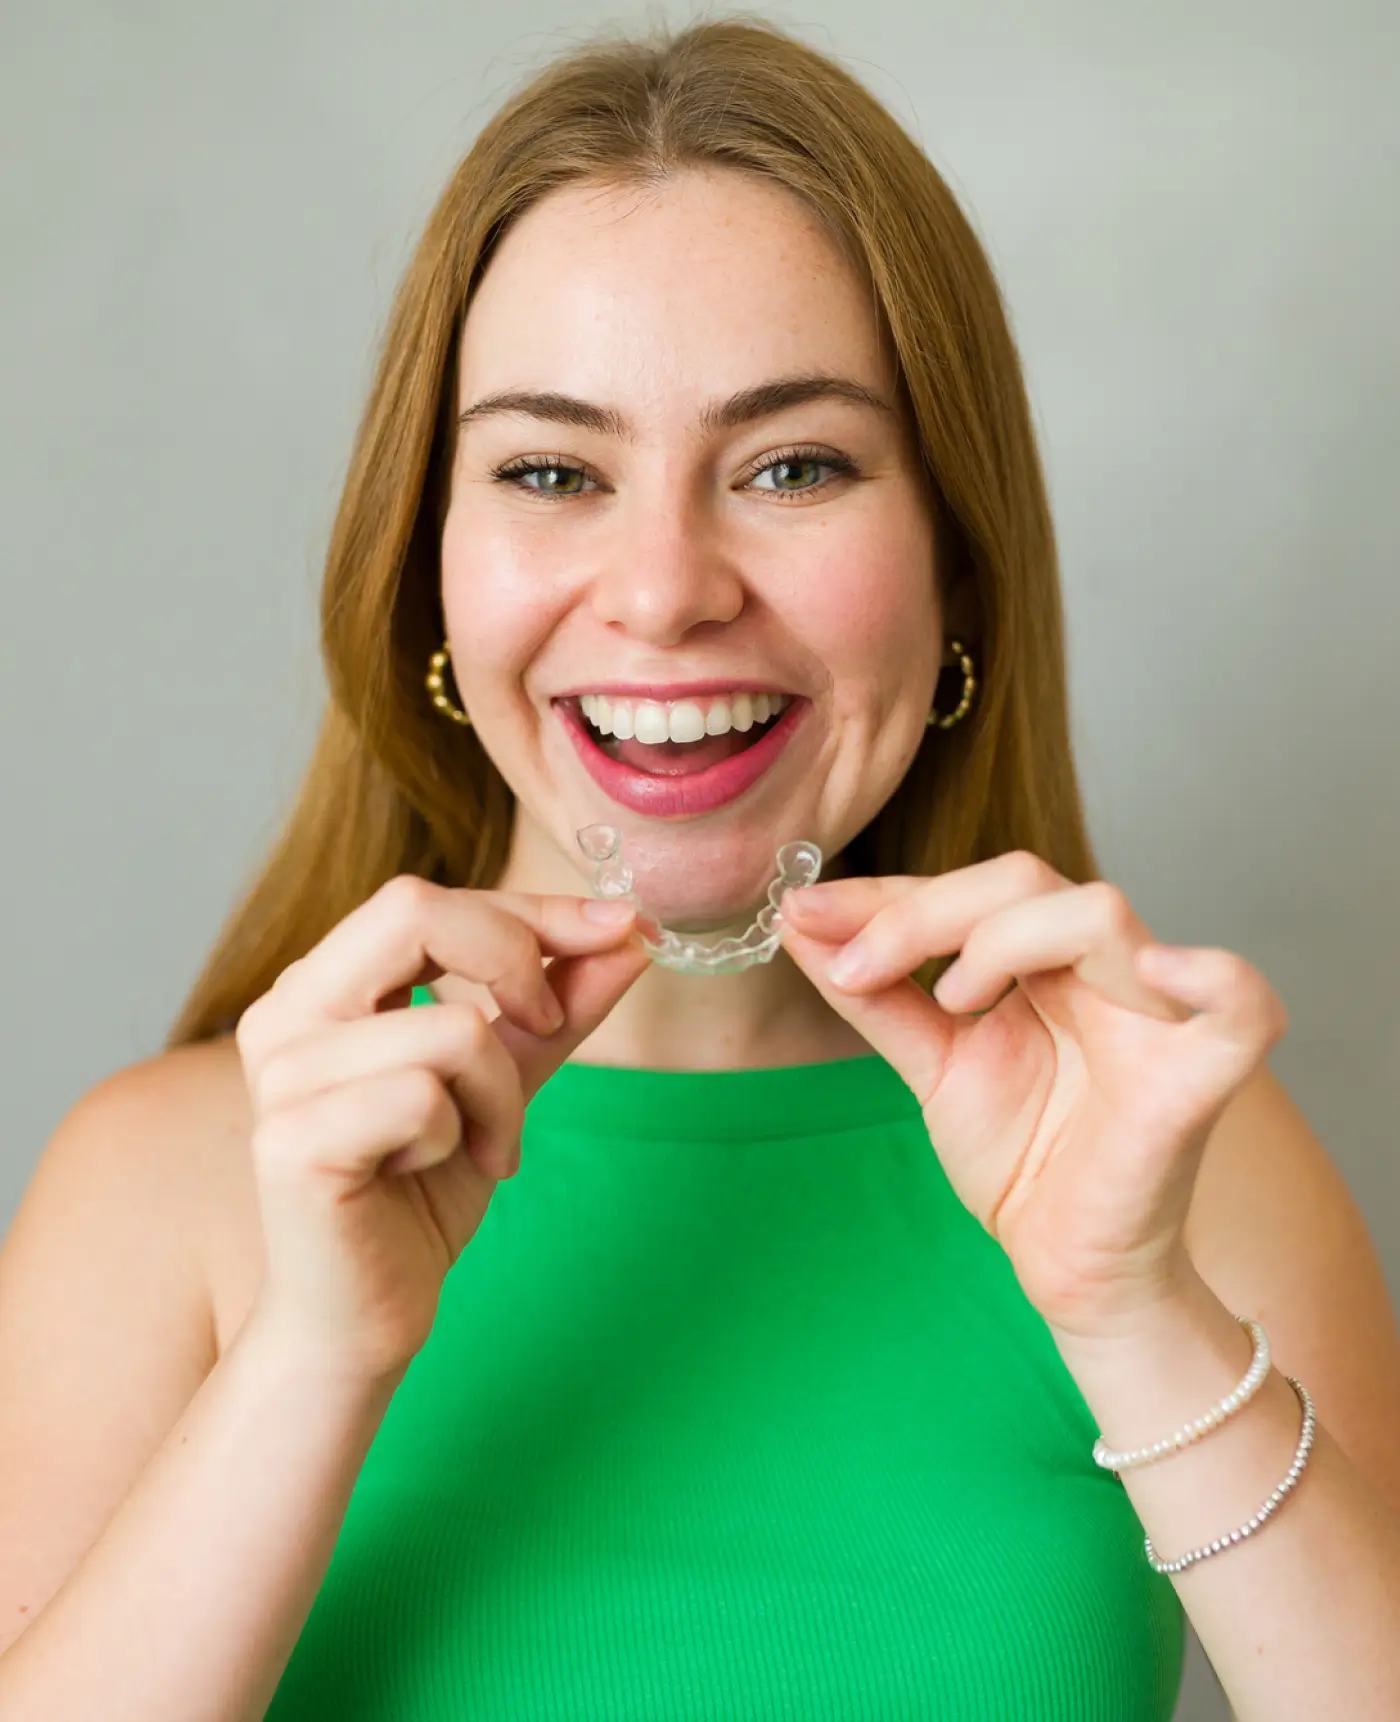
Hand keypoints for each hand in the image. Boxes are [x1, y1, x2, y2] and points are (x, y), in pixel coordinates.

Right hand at [234, 877, 648, 1384]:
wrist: (361, 1320)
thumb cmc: (419, 1195)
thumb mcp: (503, 1081)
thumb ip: (554, 1007)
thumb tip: (628, 933)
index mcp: (322, 985)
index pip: (428, 901)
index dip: (532, 908)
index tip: (620, 926)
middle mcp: (285, 1014)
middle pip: (414, 911)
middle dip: (515, 958)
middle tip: (545, 1023)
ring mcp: (281, 1078)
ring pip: (452, 1030)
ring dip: (501, 1095)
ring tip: (483, 1145)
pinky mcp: (292, 1143)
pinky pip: (426, 1099)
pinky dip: (463, 1138)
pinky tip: (433, 1174)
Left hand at [777, 854, 1287, 1342]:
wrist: (1067, 1271)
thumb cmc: (1022, 1161)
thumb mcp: (931, 1065)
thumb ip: (874, 995)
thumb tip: (797, 924)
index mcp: (1044, 960)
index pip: (968, 889)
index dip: (883, 895)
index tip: (801, 912)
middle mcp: (1101, 971)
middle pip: (1026, 882)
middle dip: (922, 912)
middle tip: (853, 965)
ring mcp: (1153, 1018)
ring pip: (1097, 914)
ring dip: (1002, 939)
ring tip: (951, 1000)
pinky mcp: (1196, 1080)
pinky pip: (1241, 1007)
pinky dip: (1213, 977)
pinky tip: (1157, 968)